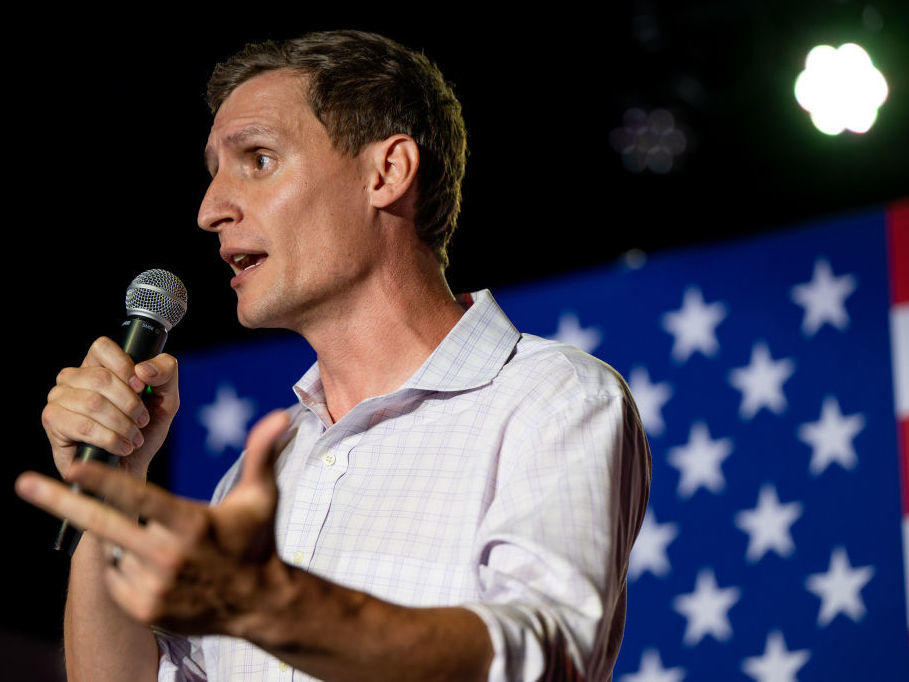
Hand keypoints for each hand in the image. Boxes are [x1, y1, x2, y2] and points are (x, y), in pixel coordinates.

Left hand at [17, 410, 289, 633]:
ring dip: (126, 539)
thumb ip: (262, 454)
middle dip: (60, 502)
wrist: (258, 603)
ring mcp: (152, 587)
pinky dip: (129, 565)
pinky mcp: (143, 608)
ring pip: (116, 549)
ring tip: (167, 545)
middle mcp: (167, 557)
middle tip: (24, 482)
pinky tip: (160, 567)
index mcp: (190, 525)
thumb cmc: (257, 541)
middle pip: (102, 524)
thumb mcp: (262, 497)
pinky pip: (119, 577)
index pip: (139, 498)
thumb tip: (280, 415)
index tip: (74, 465)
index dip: (104, 481)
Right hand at [42, 336, 179, 478]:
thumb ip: (165, 373)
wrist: (131, 468)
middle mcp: (73, 377)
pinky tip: (121, 447)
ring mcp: (59, 398)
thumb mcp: (166, 398)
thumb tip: (143, 369)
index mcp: (97, 364)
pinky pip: (82, 425)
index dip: (126, 367)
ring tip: (133, 438)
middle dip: (130, 404)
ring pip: (93, 403)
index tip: (142, 388)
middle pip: (101, 378)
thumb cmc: (145, 431)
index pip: (103, 347)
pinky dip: (109, 438)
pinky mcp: (52, 421)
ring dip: (122, 424)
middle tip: (142, 421)